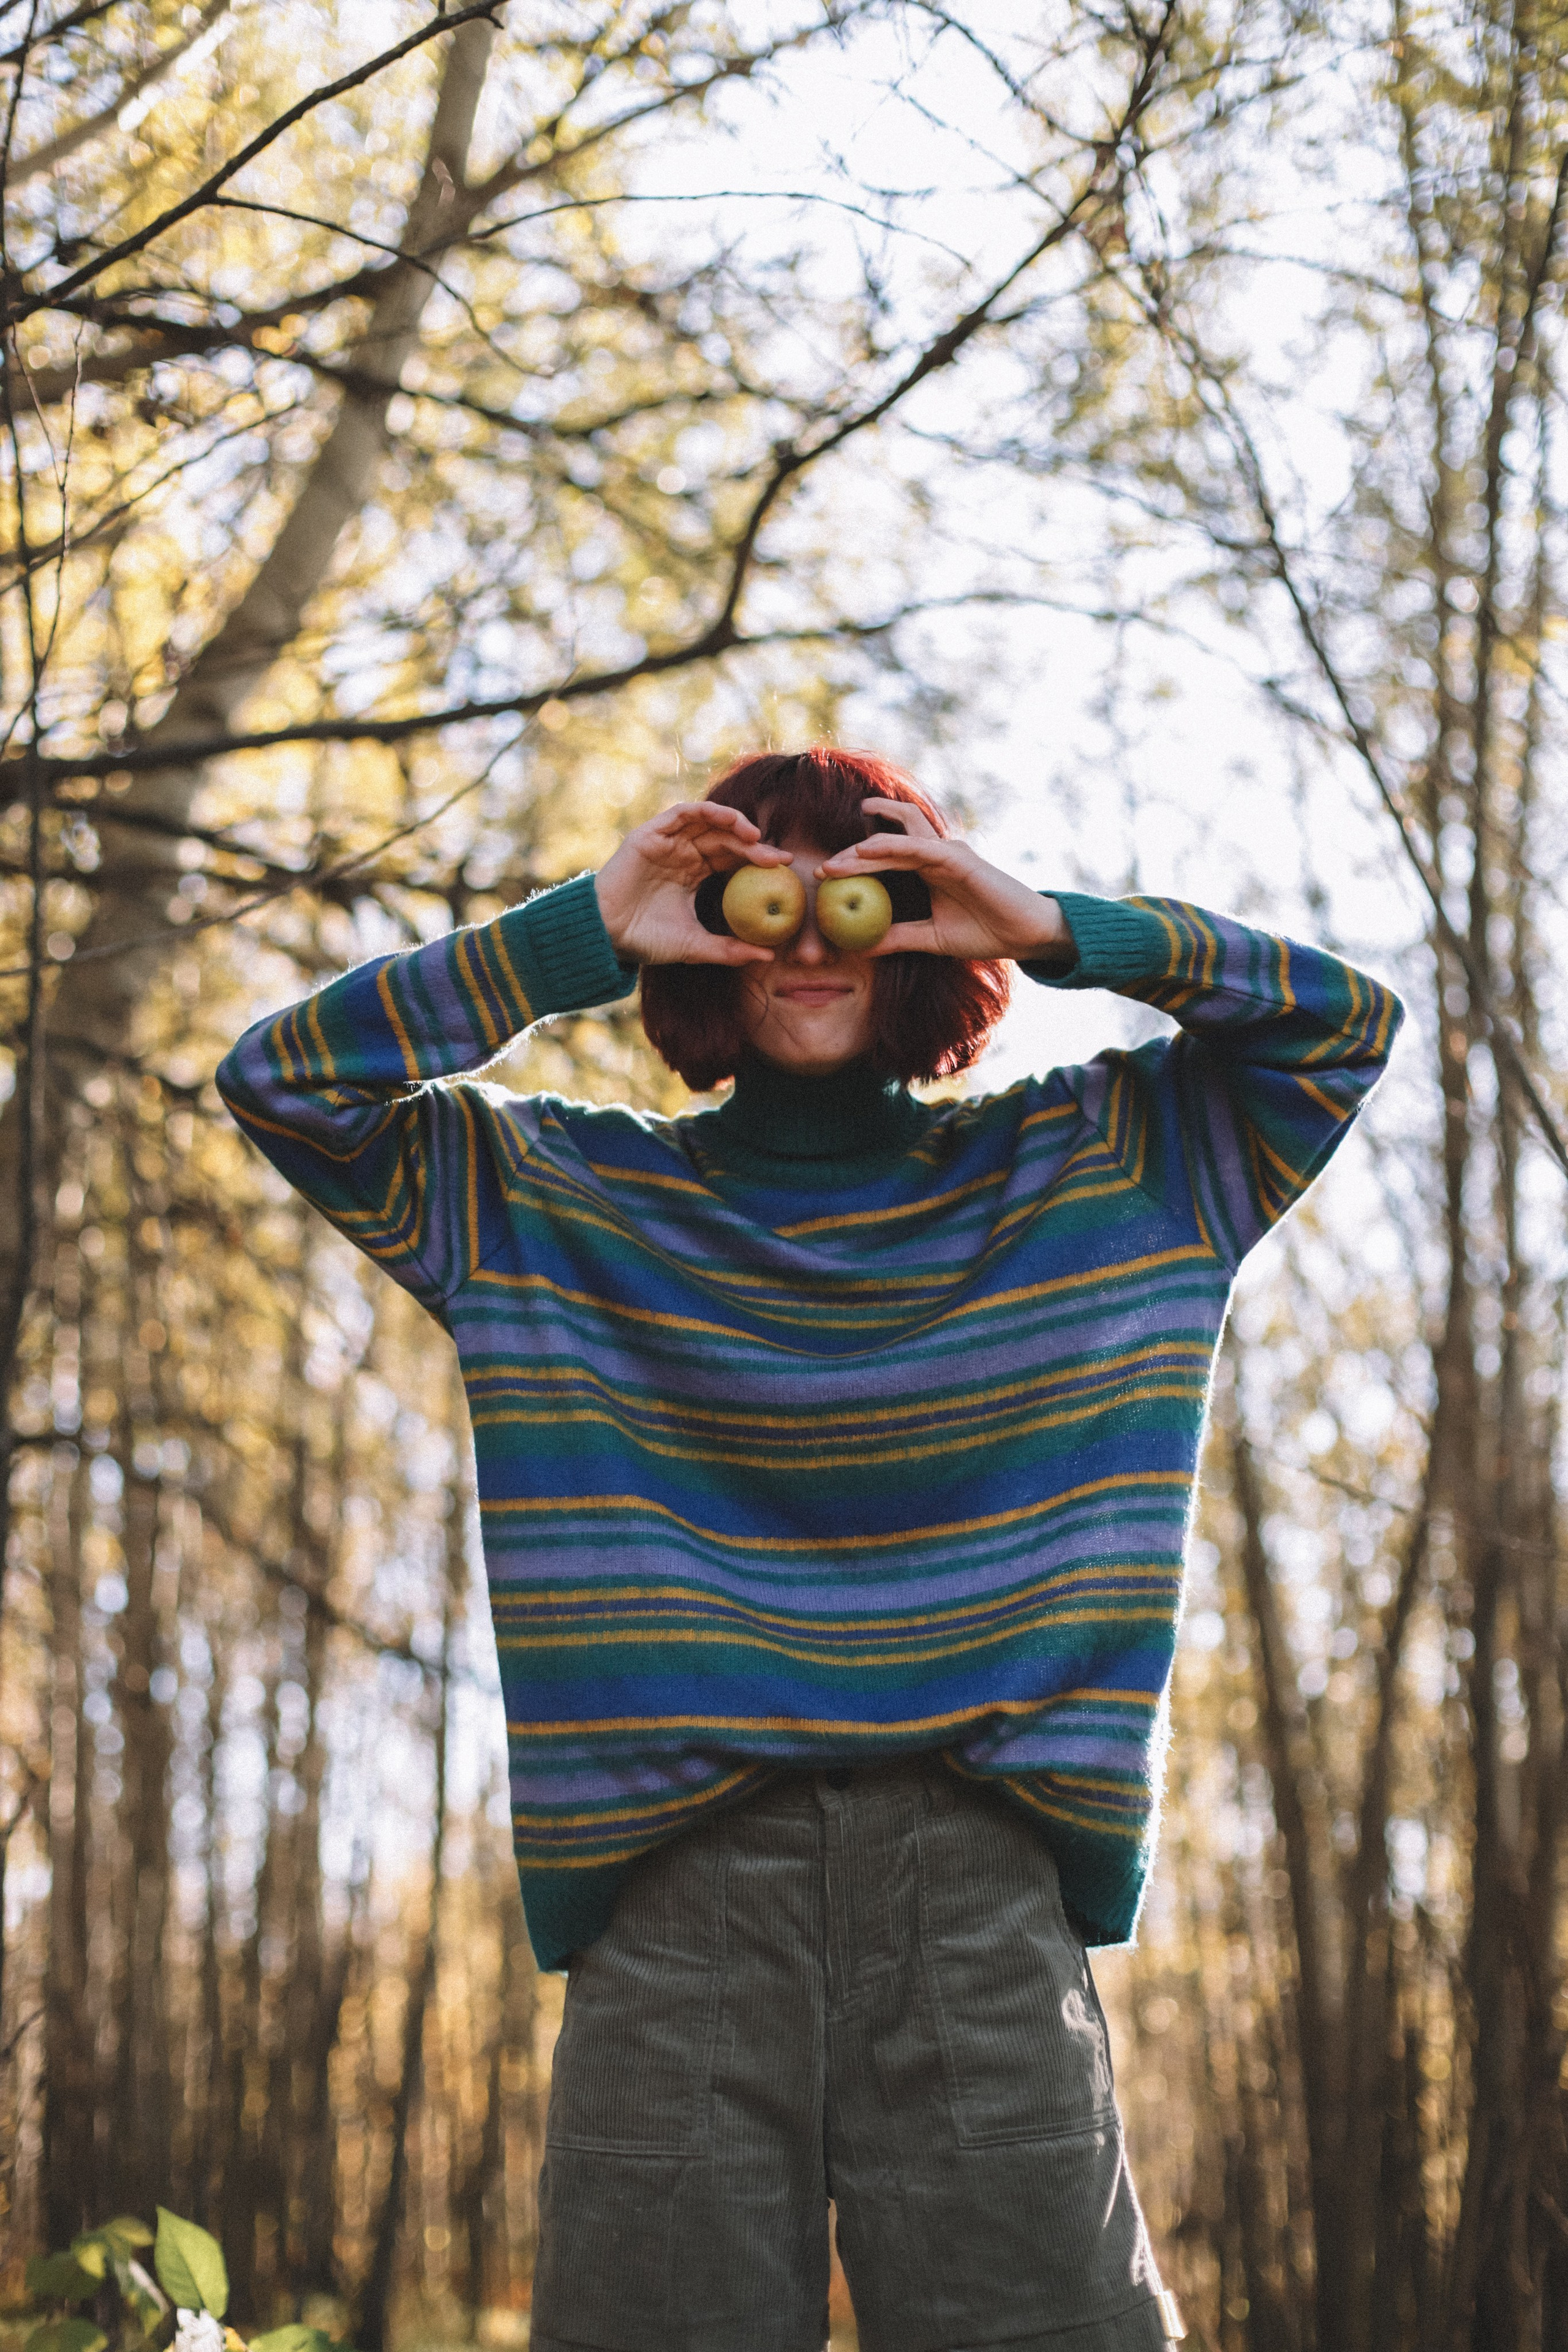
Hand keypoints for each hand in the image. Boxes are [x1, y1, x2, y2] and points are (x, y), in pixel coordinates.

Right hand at [594, 801, 794, 965]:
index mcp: (693, 874)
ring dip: (734, 822)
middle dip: (753, 846)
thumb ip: (729, 950)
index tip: (785, 867)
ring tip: (755, 836)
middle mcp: (682, 854)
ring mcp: (666, 842)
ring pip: (707, 821)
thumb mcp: (696, 947)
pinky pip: (682, 813)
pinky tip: (728, 819)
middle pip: (725, 839)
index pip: (731, 858)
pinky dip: (706, 811)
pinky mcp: (651, 834)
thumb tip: (768, 957)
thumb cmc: (647, 942)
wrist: (607, 936)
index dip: (758, 859)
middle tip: (778, 858)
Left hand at [817, 800, 1073, 963]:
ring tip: (837, 858)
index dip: (854, 862)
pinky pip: (919, 847)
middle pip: (886, 841)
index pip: (885, 857)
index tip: (823, 877)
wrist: (1024, 935)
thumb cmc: (984, 932)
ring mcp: (947, 852)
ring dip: (866, 844)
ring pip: (899, 838)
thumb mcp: (931, 939)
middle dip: (852, 852)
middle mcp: (935, 854)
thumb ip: (898, 938)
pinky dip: (892, 846)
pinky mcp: (958, 857)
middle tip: (821, 868)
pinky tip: (867, 851)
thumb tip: (861, 948)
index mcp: (928, 868)